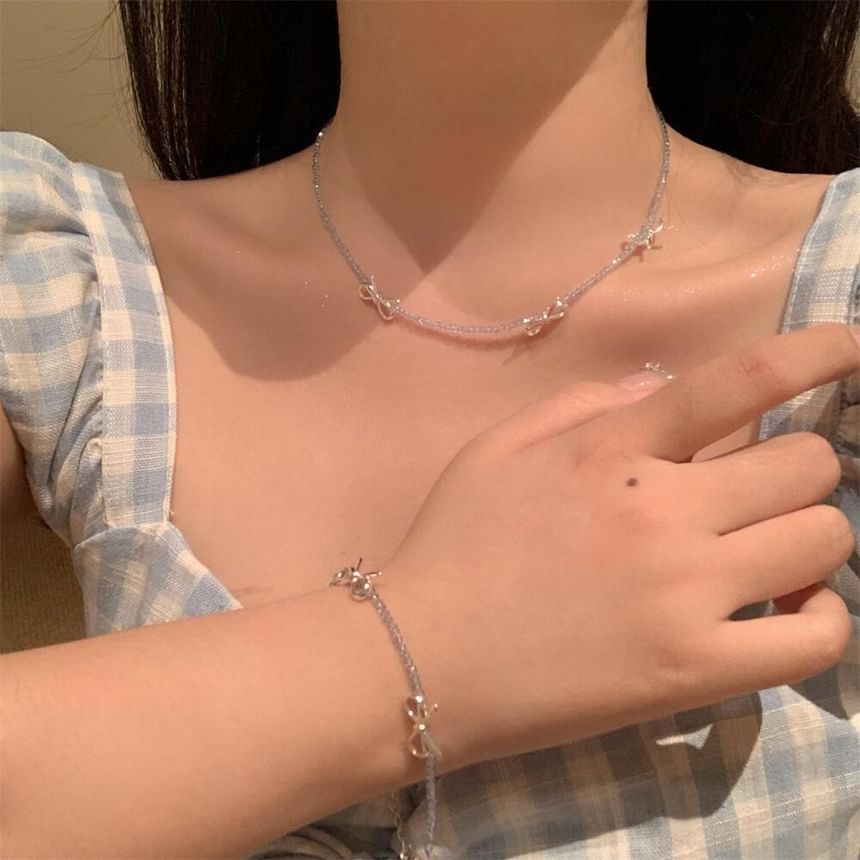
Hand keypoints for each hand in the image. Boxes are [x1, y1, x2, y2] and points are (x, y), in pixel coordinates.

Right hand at [382, 322, 858, 771]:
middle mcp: (662, 511)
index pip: (739, 382)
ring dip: (810, 535)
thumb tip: (663, 387)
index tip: (850, 349)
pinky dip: (819, 617)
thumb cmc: (452, 546)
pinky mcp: (695, 670)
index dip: (813, 355)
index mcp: (611, 450)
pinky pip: (816, 638)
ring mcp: (685, 594)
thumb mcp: (495, 450)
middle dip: (800, 467)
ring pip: (825, 540)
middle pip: (807, 465)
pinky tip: (782, 610)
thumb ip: (580, 405)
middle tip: (763, 490)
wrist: (422, 655)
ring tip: (769, 550)